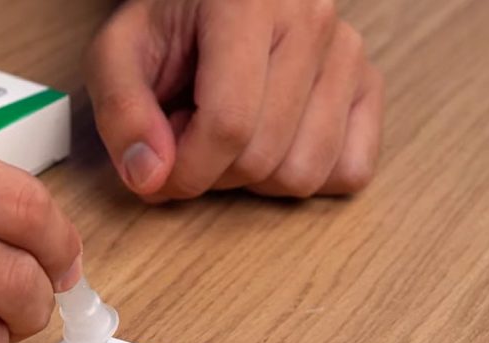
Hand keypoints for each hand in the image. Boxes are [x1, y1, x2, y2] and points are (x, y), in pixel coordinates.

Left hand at [86, 0, 383, 200]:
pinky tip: (272, 142)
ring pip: (305, 173)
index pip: (228, 125)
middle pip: (263, 157)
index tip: (157, 176)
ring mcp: (348, 52)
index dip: (186, 172)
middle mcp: (312, 19)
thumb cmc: (169, 23)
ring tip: (228, 134)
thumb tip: (150, 178)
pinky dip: (305, 176)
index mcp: (247, 3)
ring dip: (255, 179)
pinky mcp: (369, 83)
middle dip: (212, 173)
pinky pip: (350, 170)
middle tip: (189, 136)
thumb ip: (121, 111)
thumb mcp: (119, 53)